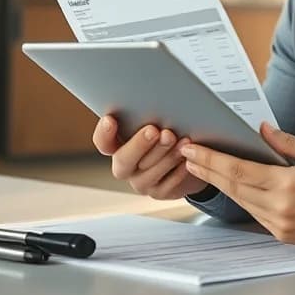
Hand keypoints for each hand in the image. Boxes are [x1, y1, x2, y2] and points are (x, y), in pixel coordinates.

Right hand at [91, 115, 208, 199]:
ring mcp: (141, 182)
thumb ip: (150, 118)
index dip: (104, 133)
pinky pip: (168, 183)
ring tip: (181, 140)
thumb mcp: (158, 123)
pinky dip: (179, 170)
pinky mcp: (159, 192)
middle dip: (139, 144)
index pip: (103, 142)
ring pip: (149, 172)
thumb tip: (158, 103)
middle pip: (124, 159)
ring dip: (166, 155)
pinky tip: (187, 158)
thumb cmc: (169, 133)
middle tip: (154, 130)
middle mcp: (125, 166)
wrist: (191, 160)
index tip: (110, 119)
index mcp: (118, 146)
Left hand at [181, 122, 294, 246]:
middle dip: (207, 169)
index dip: (212, 159)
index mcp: (288, 184)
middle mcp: (280, 206)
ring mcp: (279, 223)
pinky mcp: (281, 233)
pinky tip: (228, 184)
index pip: (239, 170)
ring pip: (240, 200)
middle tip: (186, 155)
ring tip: (201, 167)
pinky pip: (253, 212)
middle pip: (232, 186)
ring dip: (219, 183)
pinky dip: (239, 196)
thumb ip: (287, 143)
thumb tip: (262, 129)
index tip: (194, 149)